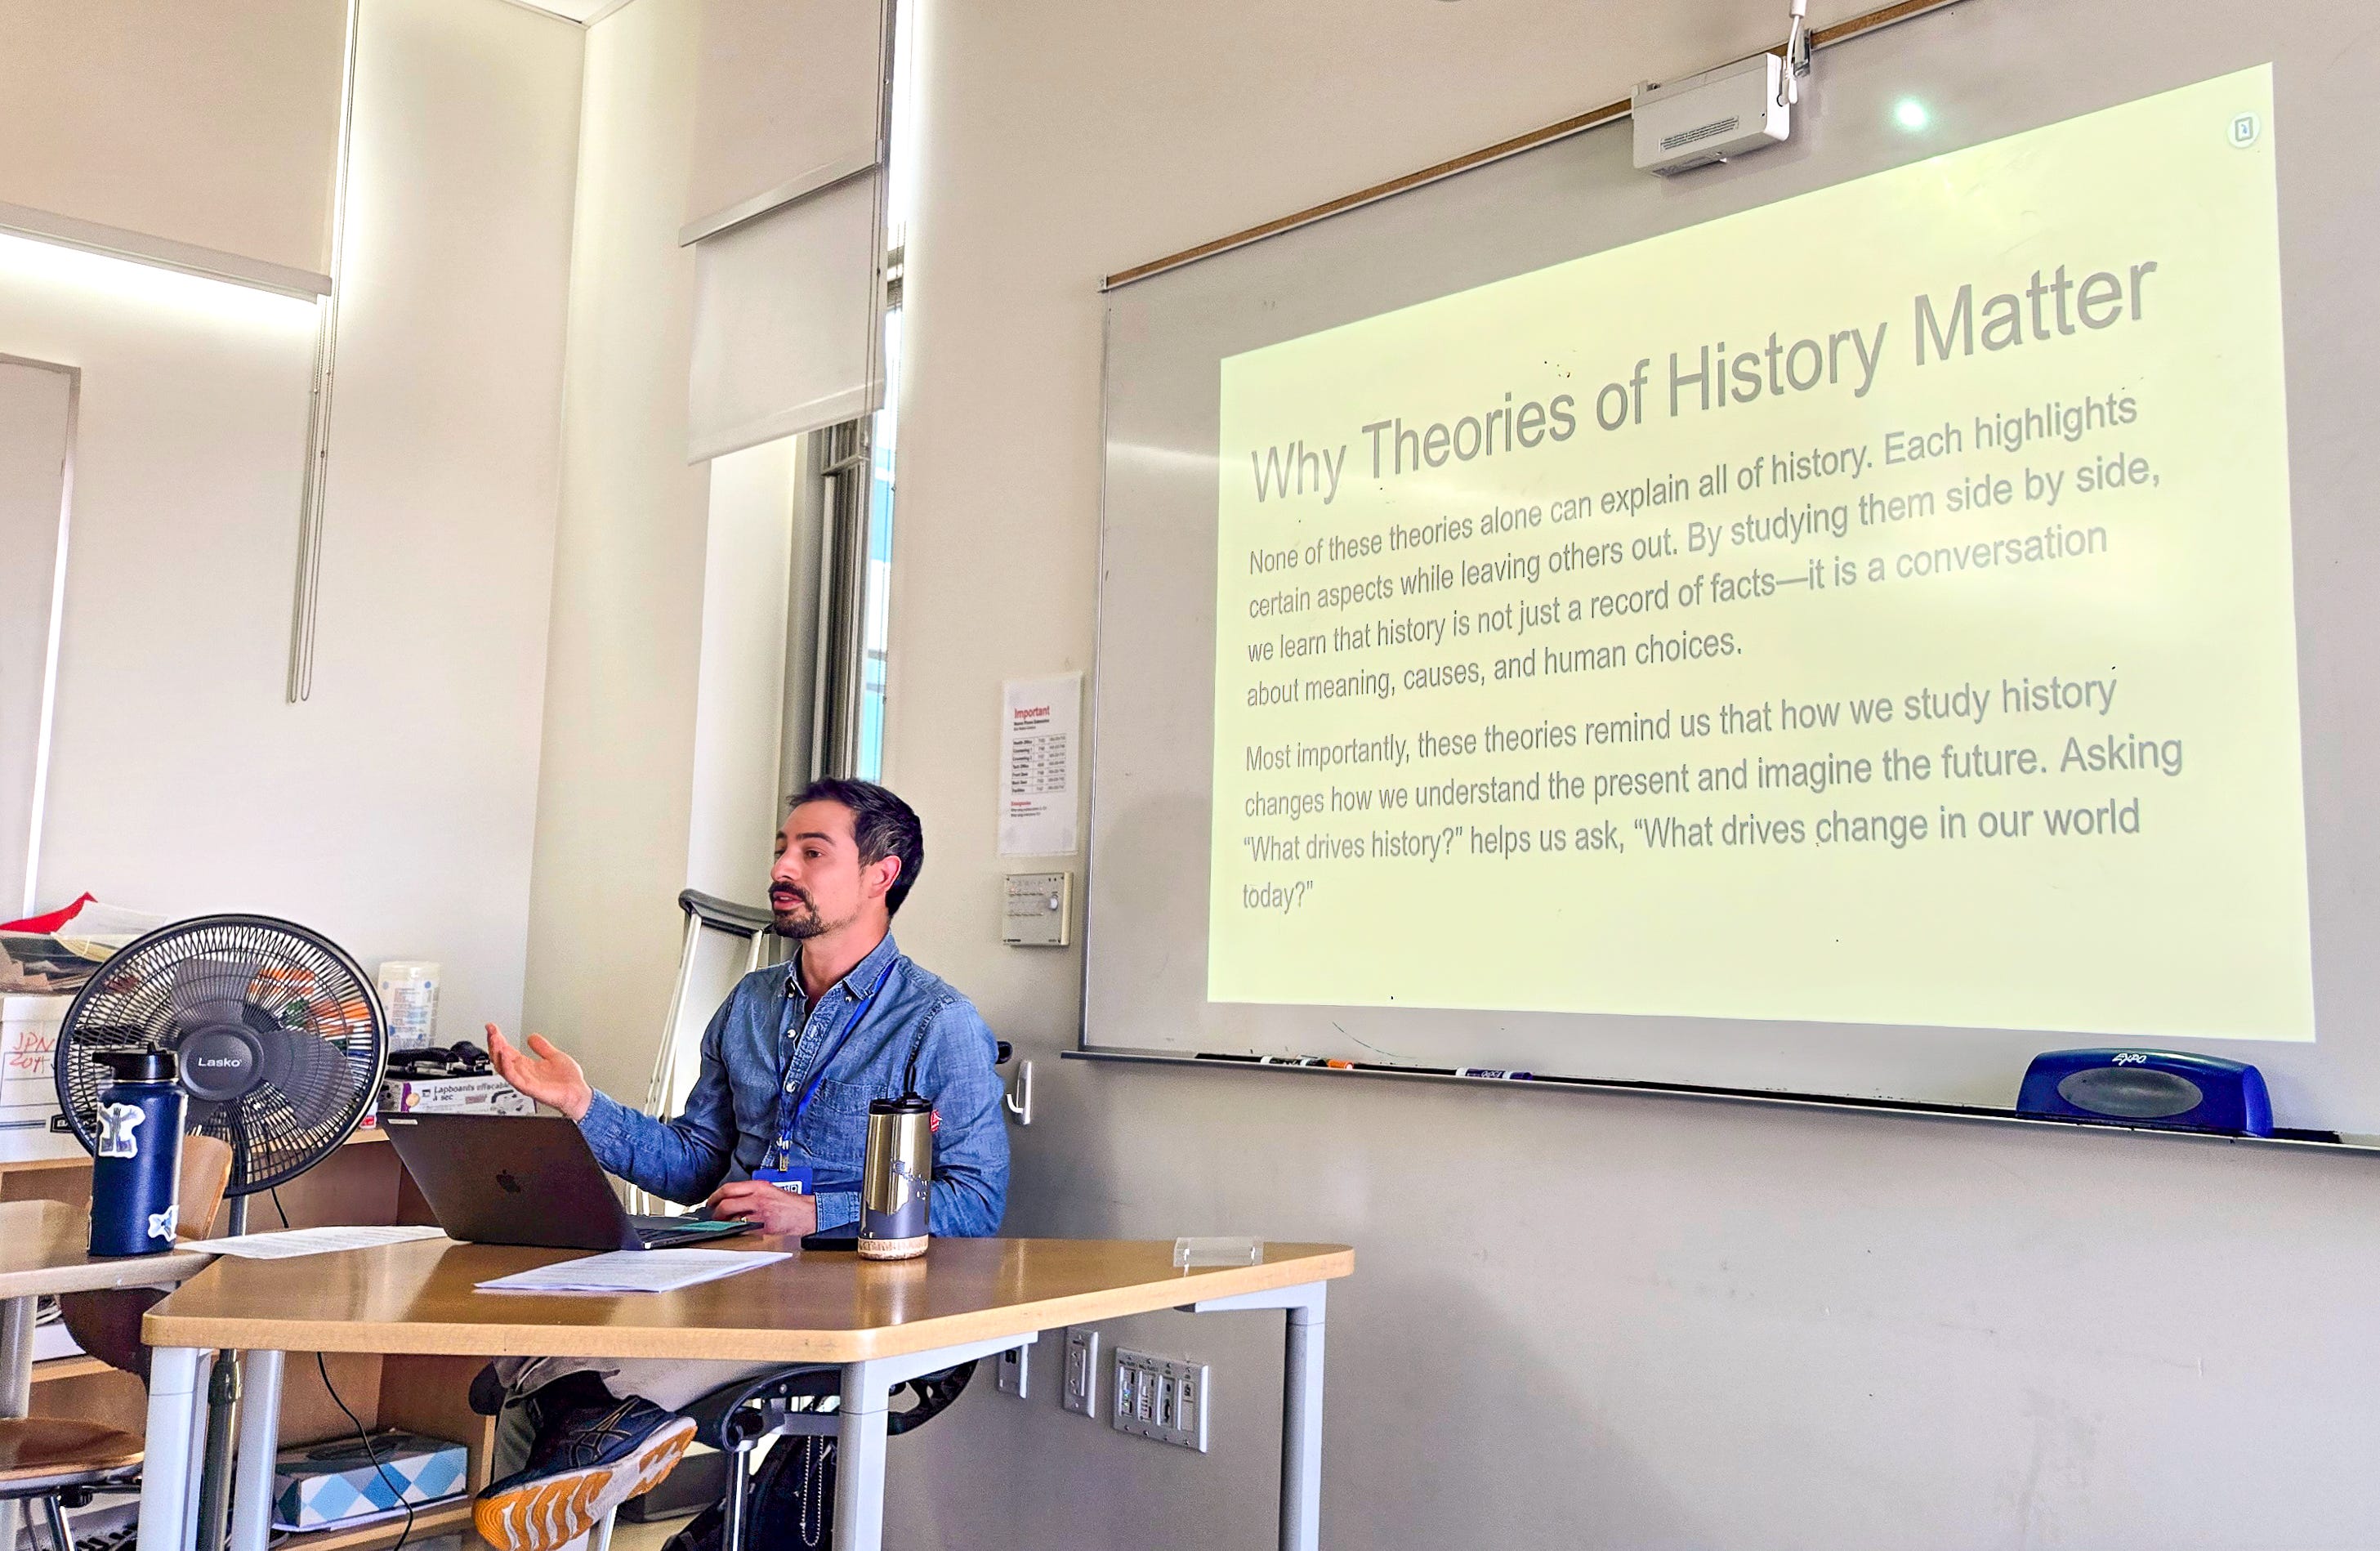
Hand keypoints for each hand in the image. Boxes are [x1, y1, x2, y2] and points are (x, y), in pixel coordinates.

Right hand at [486, 1023, 593, 1120]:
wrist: (579, 1094)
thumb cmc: (568, 1081)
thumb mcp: (554, 1056)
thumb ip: (542, 1047)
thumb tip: (532, 1037)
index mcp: (527, 1066)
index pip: (507, 1051)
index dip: (498, 1039)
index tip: (492, 1027)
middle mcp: (523, 1073)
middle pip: (501, 1058)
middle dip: (494, 1043)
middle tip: (491, 1031)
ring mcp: (525, 1080)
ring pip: (503, 1067)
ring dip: (497, 1053)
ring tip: (495, 1040)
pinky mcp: (529, 1087)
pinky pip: (514, 1077)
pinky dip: (507, 1067)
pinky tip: (504, 1055)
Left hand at [704, 1179, 819, 1237]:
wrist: (807, 1213)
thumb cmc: (790, 1203)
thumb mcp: (769, 1190)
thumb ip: (751, 1193)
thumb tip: (732, 1200)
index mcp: (759, 1186)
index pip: (729, 1188)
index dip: (715, 1196)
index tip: (711, 1202)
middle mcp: (758, 1198)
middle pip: (727, 1203)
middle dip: (716, 1212)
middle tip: (714, 1216)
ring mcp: (761, 1213)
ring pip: (733, 1217)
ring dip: (725, 1223)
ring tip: (725, 1224)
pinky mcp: (764, 1227)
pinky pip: (744, 1229)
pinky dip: (739, 1230)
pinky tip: (739, 1230)